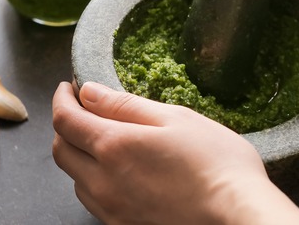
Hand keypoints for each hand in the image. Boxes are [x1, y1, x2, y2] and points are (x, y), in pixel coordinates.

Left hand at [52, 81, 298, 223]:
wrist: (237, 215)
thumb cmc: (216, 163)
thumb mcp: (175, 118)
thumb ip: (126, 105)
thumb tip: (88, 92)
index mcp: (114, 146)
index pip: (65, 119)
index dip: (61, 99)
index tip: (67, 87)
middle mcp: (102, 181)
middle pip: (61, 150)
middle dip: (65, 125)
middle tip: (82, 109)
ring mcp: (111, 208)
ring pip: (75, 177)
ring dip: (79, 154)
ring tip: (102, 139)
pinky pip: (93, 200)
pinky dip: (93, 179)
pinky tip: (118, 172)